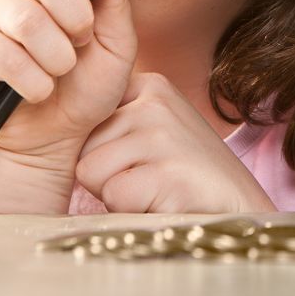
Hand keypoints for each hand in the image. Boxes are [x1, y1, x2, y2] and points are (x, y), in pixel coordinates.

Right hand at [0, 0, 136, 159]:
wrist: (55, 138)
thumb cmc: (87, 89)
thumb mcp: (118, 46)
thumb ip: (117, 2)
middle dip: (75, 17)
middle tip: (81, 43)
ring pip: (26, 18)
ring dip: (58, 56)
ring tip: (61, 72)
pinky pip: (3, 54)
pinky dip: (34, 81)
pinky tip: (38, 90)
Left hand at [75, 72, 277, 213]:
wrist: (240, 206)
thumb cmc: (186, 173)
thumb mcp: (156, 128)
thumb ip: (117, 118)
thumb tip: (54, 119)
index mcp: (150, 85)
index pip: (86, 119)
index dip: (102, 151)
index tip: (136, 158)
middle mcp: (155, 101)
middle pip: (83, 148)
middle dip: (107, 174)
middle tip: (150, 178)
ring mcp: (162, 133)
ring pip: (90, 173)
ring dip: (117, 194)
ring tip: (157, 189)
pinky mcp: (166, 171)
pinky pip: (113, 196)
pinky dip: (133, 210)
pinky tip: (165, 201)